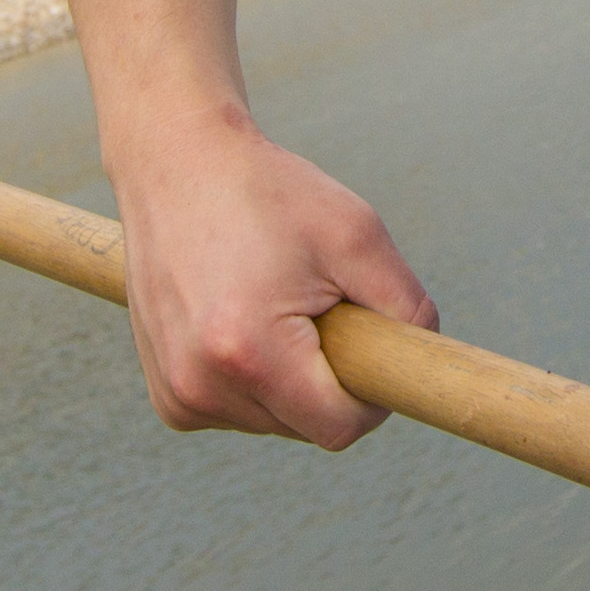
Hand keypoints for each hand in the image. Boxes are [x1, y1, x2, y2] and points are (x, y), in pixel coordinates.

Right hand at [101, 103, 439, 450]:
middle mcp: (200, 386)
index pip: (340, 428)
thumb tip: (422, 360)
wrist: (176, 162)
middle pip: (307, 426)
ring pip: (275, 420)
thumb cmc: (267, 192)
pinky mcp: (166, 394)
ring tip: (272, 304)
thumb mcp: (356, 234)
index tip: (375, 350)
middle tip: (319, 306)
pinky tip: (242, 320)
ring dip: (291, 379)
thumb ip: (406, 306)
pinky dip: (255, 377)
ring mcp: (176, 394)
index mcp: (249, 353)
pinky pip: (238, 409)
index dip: (372, 396)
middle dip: (329, 380)